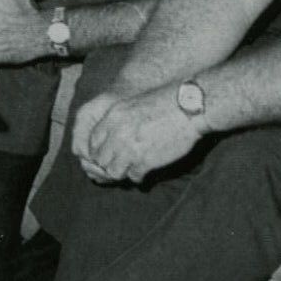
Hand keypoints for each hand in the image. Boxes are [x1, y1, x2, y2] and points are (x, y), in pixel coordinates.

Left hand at [78, 83, 203, 184]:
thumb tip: (111, 141)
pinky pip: (134, 177)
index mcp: (112, 117)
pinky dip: (139, 176)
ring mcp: (130, 148)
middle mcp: (117, 133)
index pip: (93, 142)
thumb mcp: (133, 105)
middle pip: (100, 159)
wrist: (187, 106)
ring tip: (132, 168)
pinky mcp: (145, 161)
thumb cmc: (164, 103)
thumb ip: (119, 122)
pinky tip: (146, 170)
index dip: (100, 151)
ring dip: (122, 172)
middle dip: (109, 163)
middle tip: (121, 164)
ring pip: (113, 172)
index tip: (110, 154)